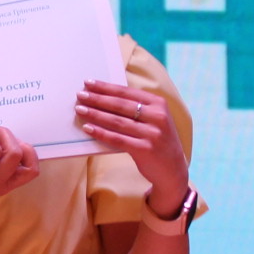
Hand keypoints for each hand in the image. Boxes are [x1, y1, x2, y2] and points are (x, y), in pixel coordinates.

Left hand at [74, 79, 190, 204]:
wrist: (173, 170)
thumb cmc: (158, 141)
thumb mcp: (154, 120)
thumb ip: (137, 109)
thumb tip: (105, 98)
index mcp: (159, 104)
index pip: (127, 92)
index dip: (106, 87)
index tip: (89, 83)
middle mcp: (157, 116)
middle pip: (120, 105)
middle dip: (97, 98)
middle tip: (80, 95)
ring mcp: (152, 133)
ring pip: (117, 121)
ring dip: (95, 114)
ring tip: (80, 109)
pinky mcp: (145, 149)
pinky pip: (117, 139)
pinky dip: (101, 133)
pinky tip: (88, 128)